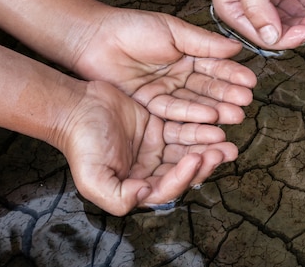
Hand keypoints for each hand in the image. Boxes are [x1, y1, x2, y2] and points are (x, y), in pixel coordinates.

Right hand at [60, 80, 236, 215]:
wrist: (76, 107)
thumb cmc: (81, 143)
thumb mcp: (92, 177)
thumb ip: (117, 197)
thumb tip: (146, 194)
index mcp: (137, 187)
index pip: (167, 188)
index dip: (184, 177)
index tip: (196, 160)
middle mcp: (150, 170)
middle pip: (184, 170)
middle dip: (206, 163)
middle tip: (225, 151)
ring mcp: (157, 148)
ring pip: (188, 149)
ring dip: (208, 146)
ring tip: (227, 141)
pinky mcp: (161, 126)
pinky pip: (184, 128)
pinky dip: (199, 127)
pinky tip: (215, 123)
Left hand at [71, 8, 256, 123]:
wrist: (94, 39)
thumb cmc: (132, 28)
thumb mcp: (173, 30)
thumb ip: (204, 43)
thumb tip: (236, 48)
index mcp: (188, 55)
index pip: (215, 66)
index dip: (232, 74)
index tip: (250, 81)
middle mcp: (180, 76)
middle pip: (208, 88)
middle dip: (228, 95)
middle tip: (246, 102)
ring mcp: (166, 92)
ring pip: (195, 102)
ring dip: (216, 109)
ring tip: (235, 115)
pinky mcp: (150, 106)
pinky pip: (173, 112)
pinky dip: (191, 115)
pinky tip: (210, 117)